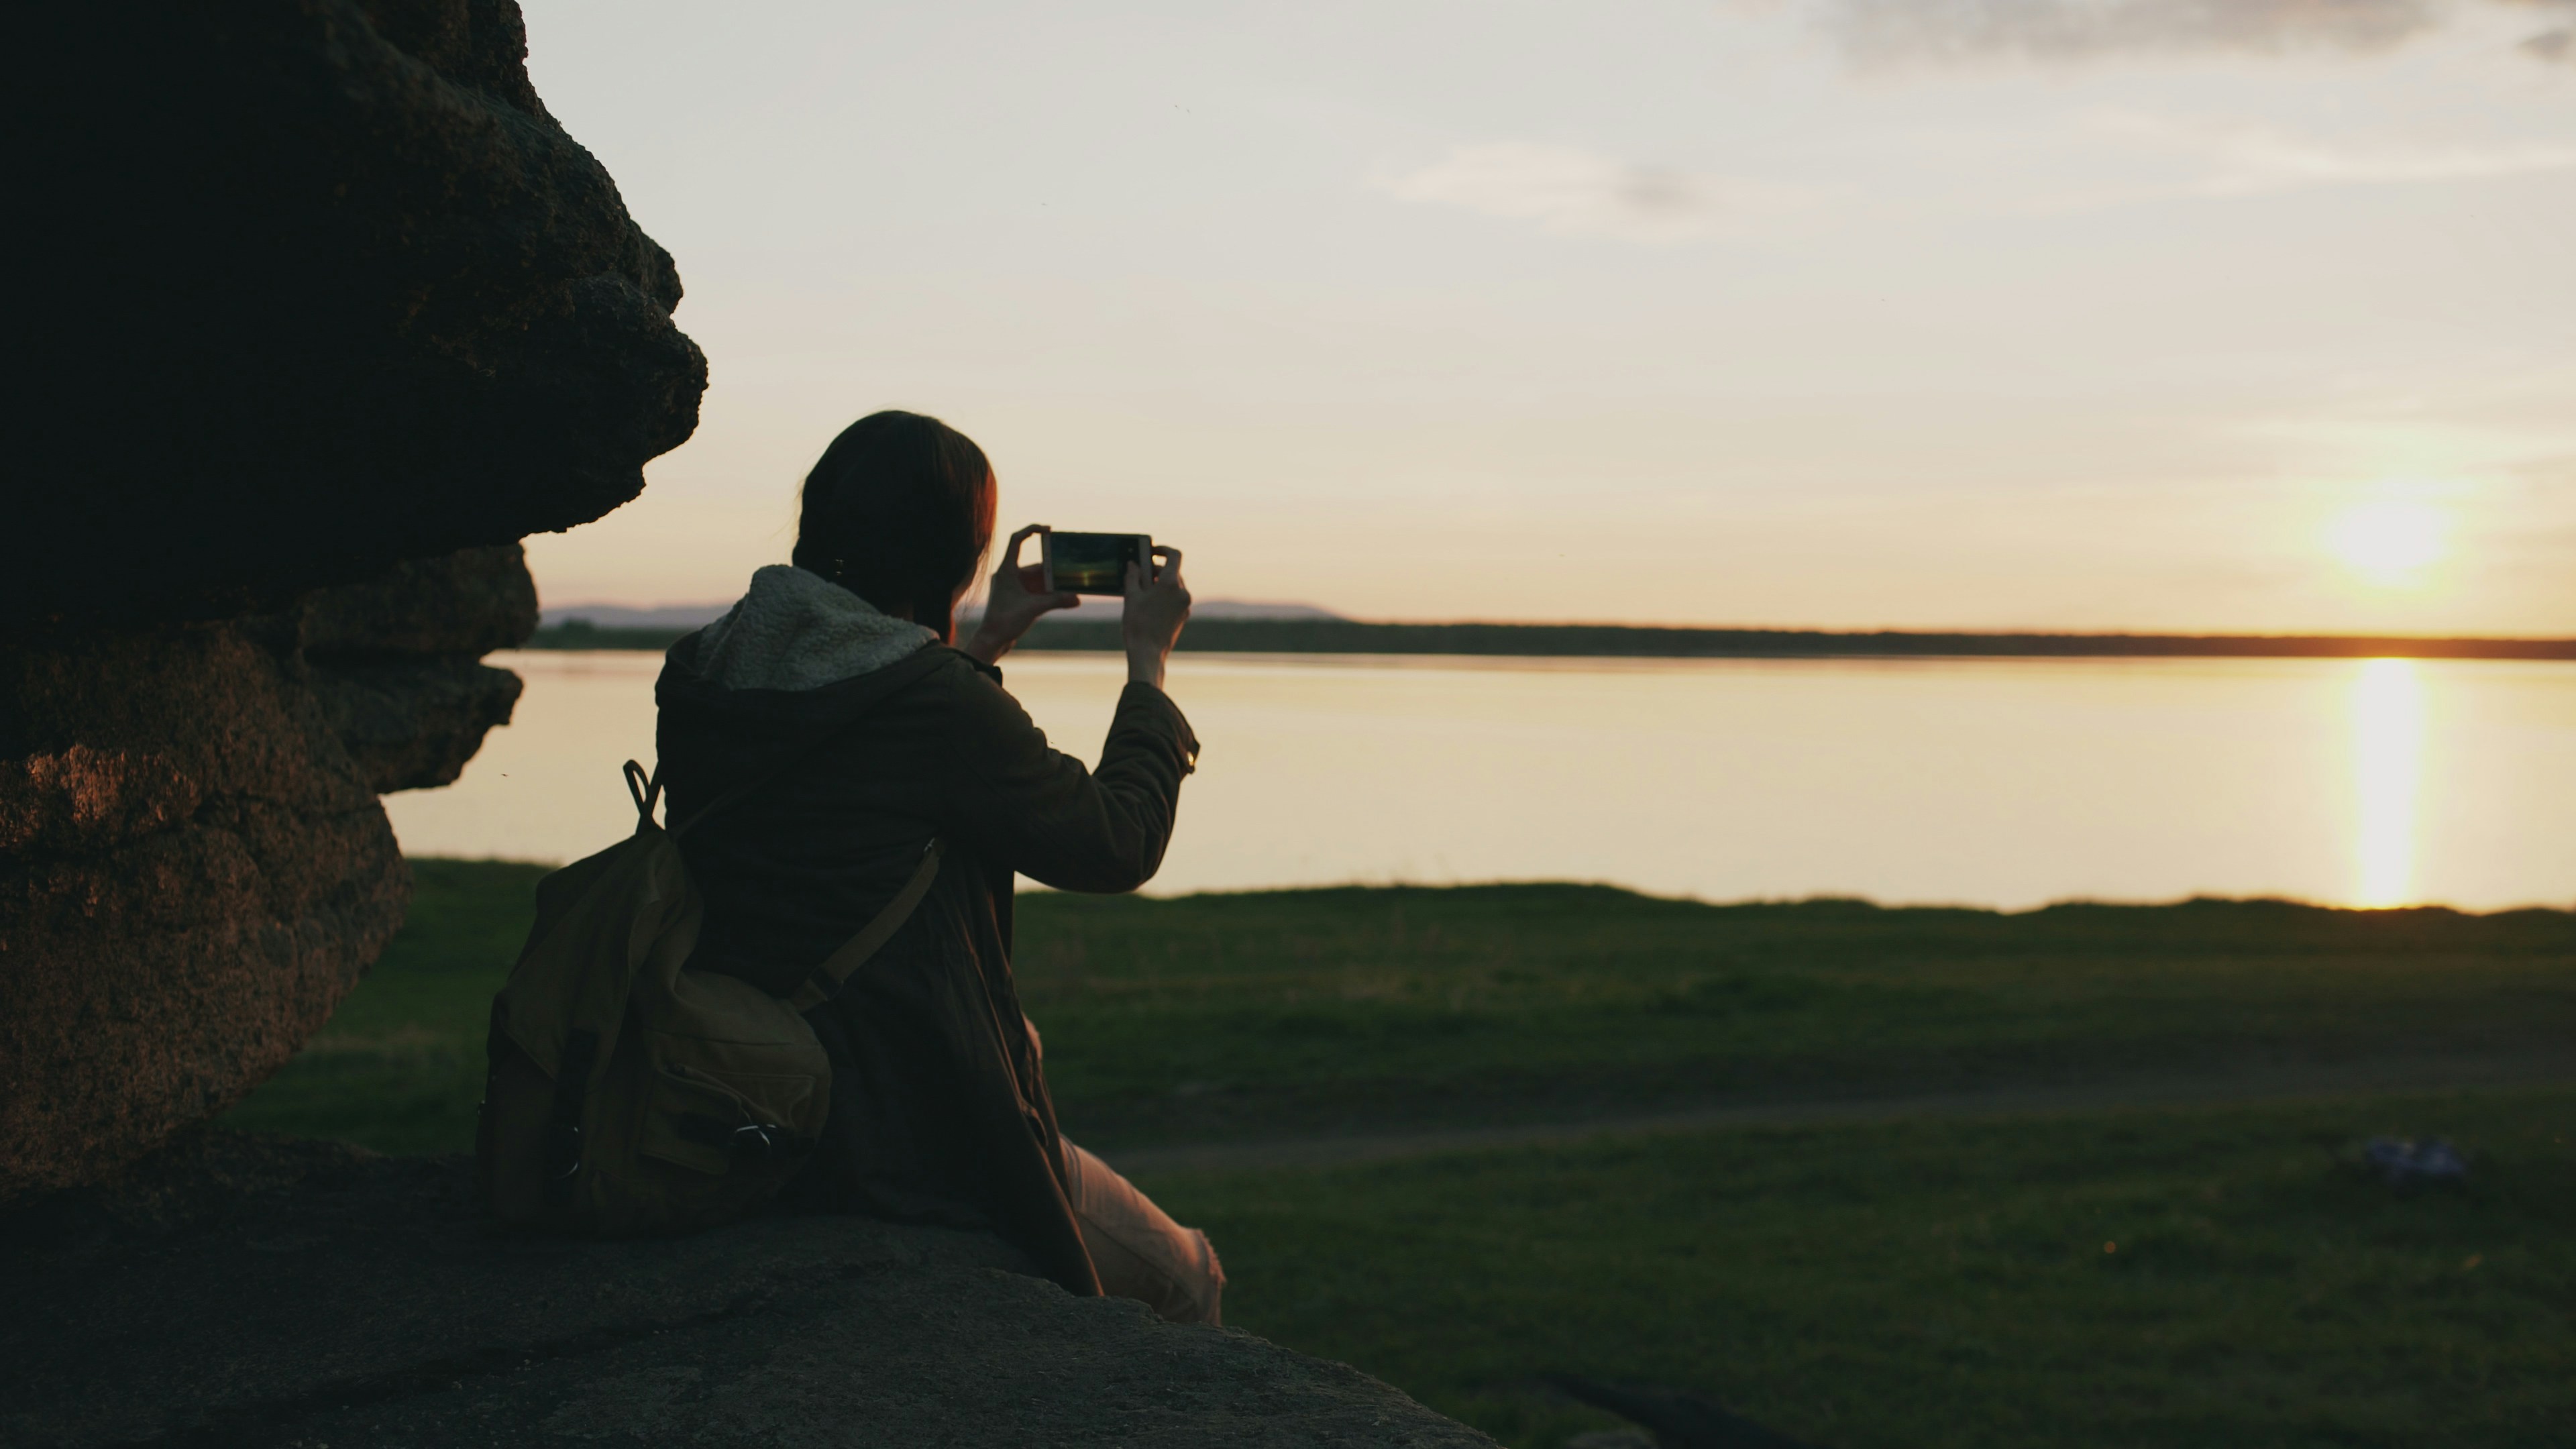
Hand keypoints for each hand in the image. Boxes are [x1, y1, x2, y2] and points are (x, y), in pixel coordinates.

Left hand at [963, 525, 1078, 664]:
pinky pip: (1035, 589)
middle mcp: (1009, 575)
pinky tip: (1061, 598)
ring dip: (1052, 584)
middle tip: (1070, 572)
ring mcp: (1013, 586)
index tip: (1048, 530)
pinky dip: (1047, 592)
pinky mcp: (1017, 597)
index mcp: (1007, 570)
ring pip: (1037, 579)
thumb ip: (1057, 601)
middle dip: (1053, 570)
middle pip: (1035, 565)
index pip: (1017, 540)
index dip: (1031, 530)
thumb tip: (1077, 598)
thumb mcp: (1034, 609)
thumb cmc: (1005, 621)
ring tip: (1069, 589)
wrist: (992, 640)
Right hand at [1121, 544, 1189, 689]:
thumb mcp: (1131, 596)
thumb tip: (1133, 564)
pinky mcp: (1184, 615)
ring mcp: (1185, 605)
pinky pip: (1176, 598)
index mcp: (1171, 583)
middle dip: (1156, 569)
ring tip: (1142, 590)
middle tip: (1140, 573)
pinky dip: (1165, 595)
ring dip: (1160, 583)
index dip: (1163, 549)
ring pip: (1174, 585)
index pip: (1174, 555)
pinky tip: (1150, 603)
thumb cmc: (1138, 624)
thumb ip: (1133, 576)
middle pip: (1173, 571)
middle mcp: (1183, 592)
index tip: (1152, 550)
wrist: (1148, 653)